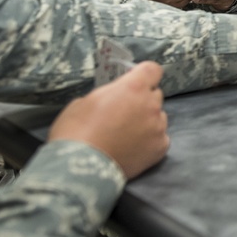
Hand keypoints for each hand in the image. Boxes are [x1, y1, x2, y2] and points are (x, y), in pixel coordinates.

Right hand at [49, 62, 168, 179]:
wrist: (80, 167)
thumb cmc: (75, 131)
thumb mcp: (84, 102)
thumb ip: (106, 94)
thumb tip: (113, 98)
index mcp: (133, 87)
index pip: (152, 70)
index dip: (145, 74)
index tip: (137, 80)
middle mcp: (151, 104)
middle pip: (155, 95)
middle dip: (142, 100)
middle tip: (124, 113)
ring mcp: (158, 126)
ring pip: (158, 117)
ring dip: (147, 121)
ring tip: (126, 134)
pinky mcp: (161, 147)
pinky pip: (160, 137)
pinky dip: (150, 141)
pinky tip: (133, 148)